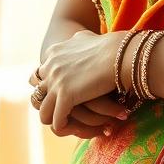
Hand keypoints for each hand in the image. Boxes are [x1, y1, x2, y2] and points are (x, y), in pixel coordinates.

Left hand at [31, 14, 163, 137]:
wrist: (125, 53)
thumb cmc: (117, 45)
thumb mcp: (91, 38)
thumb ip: (81, 40)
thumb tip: (80, 35)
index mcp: (55, 52)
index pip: (40, 77)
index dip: (51, 91)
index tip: (68, 101)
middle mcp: (50, 65)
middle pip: (39, 95)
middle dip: (52, 108)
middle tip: (71, 117)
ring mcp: (55, 81)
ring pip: (43, 112)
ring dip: (59, 121)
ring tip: (76, 126)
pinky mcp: (64, 96)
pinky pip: (57, 122)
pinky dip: (67, 128)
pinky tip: (81, 128)